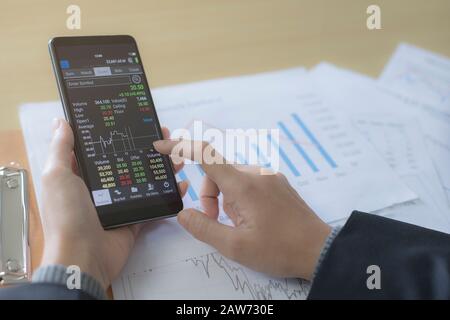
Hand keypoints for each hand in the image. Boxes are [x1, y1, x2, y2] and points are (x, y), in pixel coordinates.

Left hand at [39, 119, 187, 288]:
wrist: (83, 257)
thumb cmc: (67, 216)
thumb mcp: (57, 177)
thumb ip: (61, 149)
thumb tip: (62, 122)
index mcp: (81, 175)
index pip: (101, 148)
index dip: (117, 134)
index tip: (134, 121)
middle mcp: (101, 187)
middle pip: (127, 162)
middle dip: (146, 149)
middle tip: (163, 136)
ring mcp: (119, 203)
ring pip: (144, 179)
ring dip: (161, 167)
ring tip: (176, 156)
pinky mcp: (134, 218)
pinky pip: (154, 202)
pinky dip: (168, 193)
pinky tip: (180, 183)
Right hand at [154, 139, 331, 279]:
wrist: (320, 251)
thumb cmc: (279, 250)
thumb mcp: (235, 246)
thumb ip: (204, 228)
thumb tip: (183, 213)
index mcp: (244, 185)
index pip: (206, 155)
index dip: (181, 147)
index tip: (162, 146)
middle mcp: (257, 174)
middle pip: (218, 173)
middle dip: (210, 195)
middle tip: (217, 222)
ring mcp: (270, 177)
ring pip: (234, 179)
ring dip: (226, 199)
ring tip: (240, 225)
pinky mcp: (279, 184)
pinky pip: (250, 182)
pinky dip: (241, 197)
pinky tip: (253, 219)